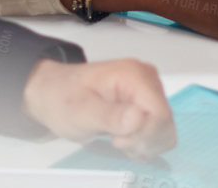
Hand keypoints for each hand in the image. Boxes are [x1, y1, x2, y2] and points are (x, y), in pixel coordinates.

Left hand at [21, 57, 174, 156]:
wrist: (53, 92)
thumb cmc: (63, 97)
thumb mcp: (80, 111)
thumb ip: (109, 116)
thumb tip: (137, 118)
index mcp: (134, 75)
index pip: (161, 114)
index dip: (143, 135)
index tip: (117, 139)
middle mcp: (147, 79)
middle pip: (165, 123)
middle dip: (142, 140)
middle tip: (114, 139)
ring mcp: (149, 90)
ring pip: (164, 129)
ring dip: (143, 143)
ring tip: (117, 138)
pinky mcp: (146, 103)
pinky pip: (158, 130)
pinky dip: (143, 141)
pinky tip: (123, 137)